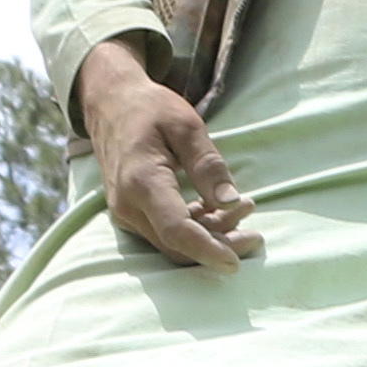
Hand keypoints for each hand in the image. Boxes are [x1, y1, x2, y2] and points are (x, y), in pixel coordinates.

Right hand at [77, 46, 257, 269]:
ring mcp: (125, 212)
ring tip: (245, 210)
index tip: (236, 262)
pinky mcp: (130, 213)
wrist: (110, 104)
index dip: (208, 250)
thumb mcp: (187, 125)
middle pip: (177, 244)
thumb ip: (208, 165)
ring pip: (173, 243)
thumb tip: (231, 202)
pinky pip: (165, 233)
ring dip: (211, 236)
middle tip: (255, 236)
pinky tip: (219, 210)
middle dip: (219, 246)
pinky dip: (195, 228)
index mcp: (142, 181)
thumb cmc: (150, 109)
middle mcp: (128, 204)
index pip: (176, 230)